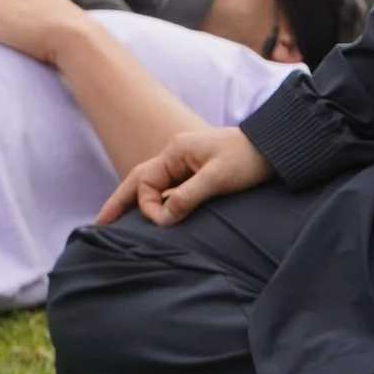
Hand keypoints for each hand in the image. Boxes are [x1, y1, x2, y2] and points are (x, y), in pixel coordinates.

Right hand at [97, 126, 271, 225]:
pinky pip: (169, 190)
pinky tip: (154, 216)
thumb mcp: (216, 178)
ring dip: (138, 202)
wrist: (274, 150)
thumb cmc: (246, 160)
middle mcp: (176, 156)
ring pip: (153, 185)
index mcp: (175, 152)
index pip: (145, 182)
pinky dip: (158, 202)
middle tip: (100, 223)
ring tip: (119, 223)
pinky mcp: (197, 174)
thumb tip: (160, 218)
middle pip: (139, 180)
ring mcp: (186, 164)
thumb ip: (186, 197)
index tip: (162, 223)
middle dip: (119, 201)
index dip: (147, 206)